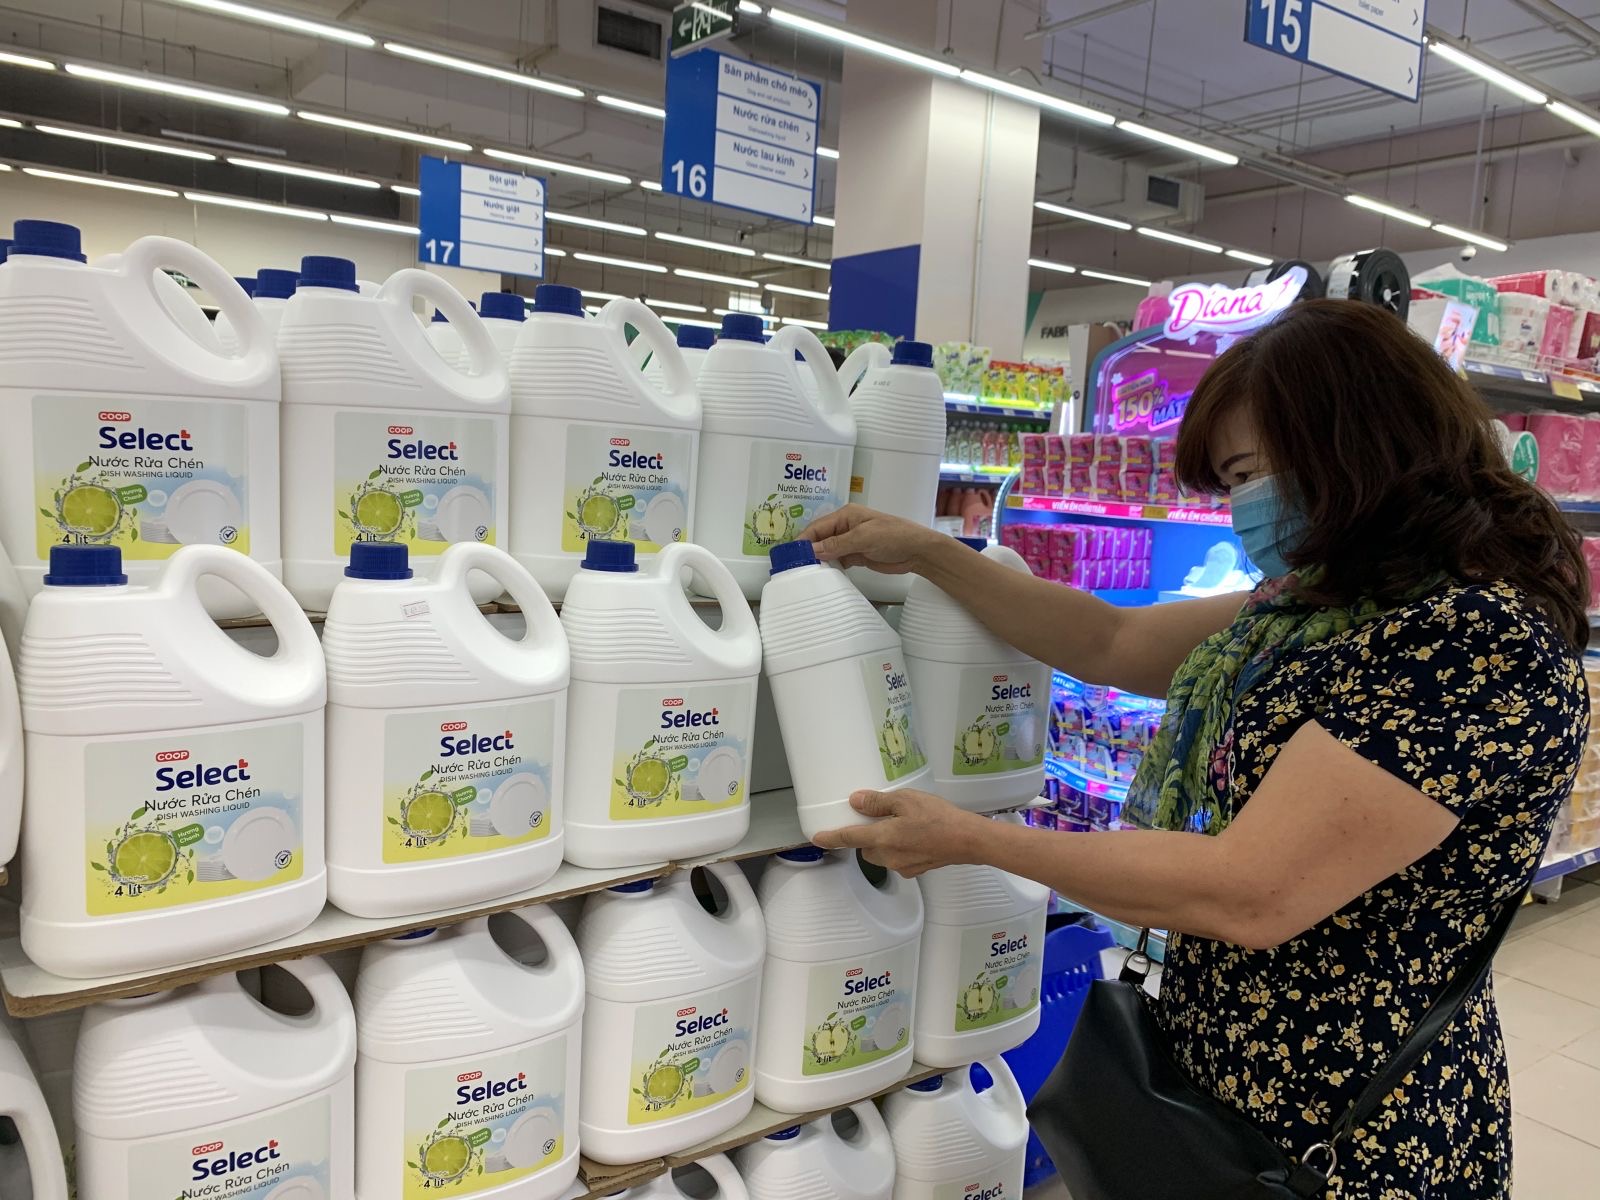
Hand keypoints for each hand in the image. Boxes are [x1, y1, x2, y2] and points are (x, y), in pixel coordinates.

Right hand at [801, 505, 944, 574]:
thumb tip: (812, 551)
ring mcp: (851, 542)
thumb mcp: (864, 538)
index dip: (804, 540)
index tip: (791, 555)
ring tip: (804, 573)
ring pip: (828, 550)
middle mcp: (845, 527)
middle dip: (809, 551)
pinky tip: (823, 575)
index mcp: (845, 515)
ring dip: (819, 560)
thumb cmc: (893, 537)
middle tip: (795, 567)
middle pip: (820, 538)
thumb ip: (837, 544)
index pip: (818, 527)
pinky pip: (838, 560)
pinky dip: (831, 566)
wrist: (917, 551)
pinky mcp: (857, 555)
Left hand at [811, 789, 990, 876]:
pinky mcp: (915, 871)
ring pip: (882, 854)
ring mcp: (902, 866)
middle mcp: (888, 857)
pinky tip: (917, 836)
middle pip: (866, 848)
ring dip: (885, 842)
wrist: (968, 840)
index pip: (848, 839)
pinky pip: (899, 859)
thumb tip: (855, 802)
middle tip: (883, 818)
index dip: (831, 838)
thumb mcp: (905, 800)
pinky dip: (901, 848)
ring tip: (905, 825)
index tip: (817, 838)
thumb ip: (877, 802)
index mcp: (882, 838)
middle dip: (869, 836)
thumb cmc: (938, 817)